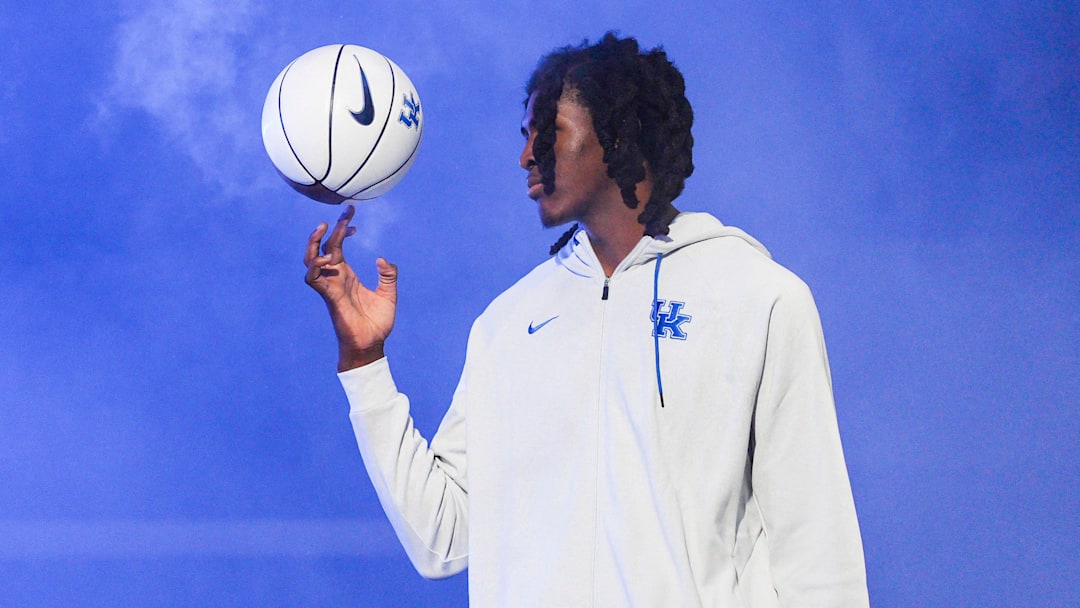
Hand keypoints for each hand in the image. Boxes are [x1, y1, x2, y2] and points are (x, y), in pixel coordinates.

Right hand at [304, 205, 397, 370]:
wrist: (372, 345)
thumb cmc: (377, 322)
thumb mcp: (388, 293)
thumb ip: (388, 275)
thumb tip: (382, 258)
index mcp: (347, 274)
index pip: (337, 245)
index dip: (342, 228)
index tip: (351, 214)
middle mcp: (335, 278)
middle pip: (323, 247)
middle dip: (330, 229)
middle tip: (344, 213)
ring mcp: (330, 287)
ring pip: (310, 260)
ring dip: (314, 244)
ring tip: (325, 228)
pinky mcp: (329, 298)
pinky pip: (313, 280)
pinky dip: (316, 267)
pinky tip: (328, 259)